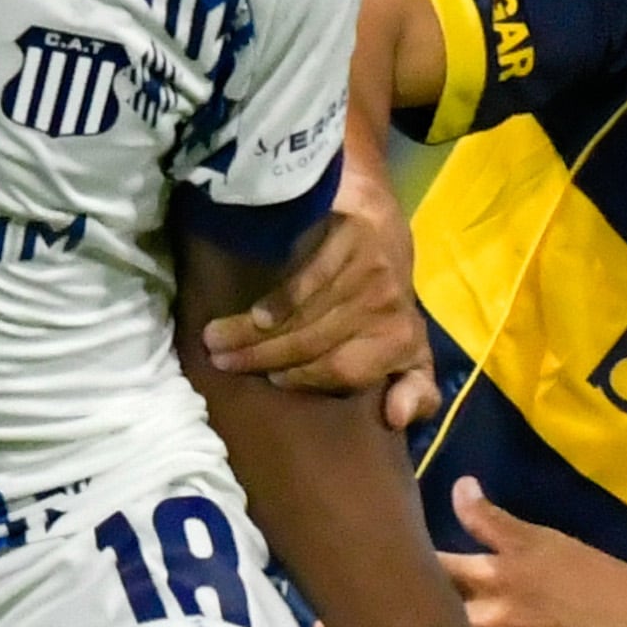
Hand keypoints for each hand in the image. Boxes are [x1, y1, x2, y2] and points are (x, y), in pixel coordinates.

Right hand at [198, 152, 438, 431]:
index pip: (348, 372)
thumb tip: (398, 418)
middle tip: (223, 363)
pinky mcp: (352, 238)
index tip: (277, 381)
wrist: (372, 208)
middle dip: (265, 358)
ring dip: (254, 335)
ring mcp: (372, 271)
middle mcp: (390, 306)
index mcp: (405, 337)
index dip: (308, 379)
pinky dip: (274, 304)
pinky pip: (304, 283)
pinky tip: (250, 314)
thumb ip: (410, 380)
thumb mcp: (403, 337)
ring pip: (304, 317)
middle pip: (318, 346)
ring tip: (216, 343)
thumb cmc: (380, 287)